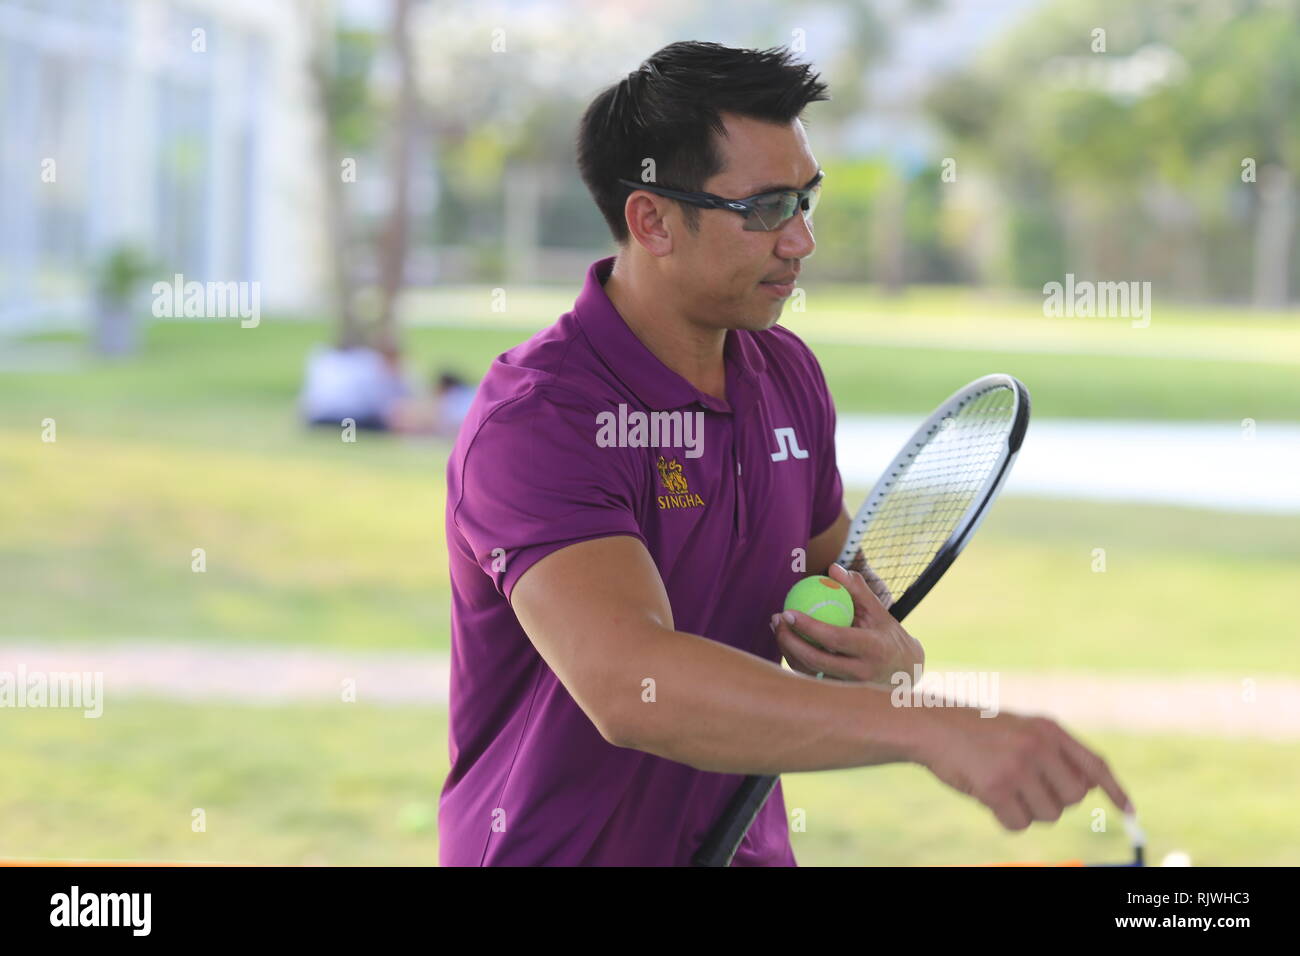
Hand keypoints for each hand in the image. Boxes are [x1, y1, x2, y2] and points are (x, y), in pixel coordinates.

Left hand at [773, 562, 922, 683]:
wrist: (904, 673)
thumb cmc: (887, 635)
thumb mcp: (879, 612)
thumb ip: (857, 589)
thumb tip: (833, 568)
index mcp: (872, 649)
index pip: (835, 639)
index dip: (809, 626)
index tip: (788, 611)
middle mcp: (860, 673)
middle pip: (816, 660)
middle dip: (790, 640)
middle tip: (777, 619)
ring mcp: (848, 687)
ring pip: (809, 672)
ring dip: (788, 650)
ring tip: (778, 627)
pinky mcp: (838, 693)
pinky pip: (810, 677)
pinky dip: (796, 659)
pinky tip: (787, 641)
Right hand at [917, 707, 1132, 830]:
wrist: (932, 726)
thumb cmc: (977, 732)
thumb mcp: (1022, 729)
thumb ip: (1054, 751)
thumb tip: (1086, 789)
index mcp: (1049, 729)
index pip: (1094, 764)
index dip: (1115, 791)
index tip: (1131, 812)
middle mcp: (1039, 745)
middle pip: (1073, 798)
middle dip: (1053, 800)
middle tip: (1026, 787)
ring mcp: (1018, 766)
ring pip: (1048, 815)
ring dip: (1027, 810)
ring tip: (1002, 786)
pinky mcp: (996, 787)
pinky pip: (1019, 824)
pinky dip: (1005, 818)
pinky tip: (987, 796)